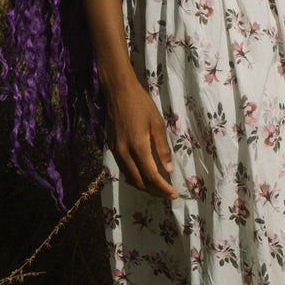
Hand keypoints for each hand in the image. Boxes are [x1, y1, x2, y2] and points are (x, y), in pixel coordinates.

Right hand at [103, 78, 178, 198]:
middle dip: (154, 191)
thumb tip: (168, 170)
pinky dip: (134, 177)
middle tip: (168, 194)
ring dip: (144, 186)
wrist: (117, 91)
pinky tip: (142, 176)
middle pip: (139, 181)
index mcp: (137, 147)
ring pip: (129, 177)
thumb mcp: (157, 123)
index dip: (162, 188)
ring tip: (158, 188)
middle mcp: (123, 152)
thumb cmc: (140, 103)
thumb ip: (162, 148)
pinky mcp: (111, 147)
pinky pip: (123, 169)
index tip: (173, 194)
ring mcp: (115, 151)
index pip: (151, 176)